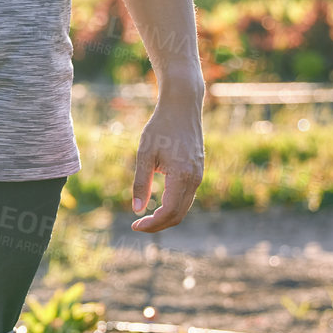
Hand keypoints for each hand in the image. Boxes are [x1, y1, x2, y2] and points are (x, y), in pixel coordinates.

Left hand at [130, 84, 204, 230]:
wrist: (182, 107)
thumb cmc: (160, 127)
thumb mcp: (145, 154)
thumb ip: (141, 183)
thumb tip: (136, 211)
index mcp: (182, 175)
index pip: (169, 212)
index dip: (152, 224)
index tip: (134, 225)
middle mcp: (194, 179)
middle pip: (178, 215)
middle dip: (158, 225)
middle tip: (137, 225)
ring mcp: (199, 176)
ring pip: (184, 208)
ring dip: (166, 217)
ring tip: (145, 218)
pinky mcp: (198, 172)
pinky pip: (187, 198)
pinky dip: (173, 207)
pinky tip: (158, 204)